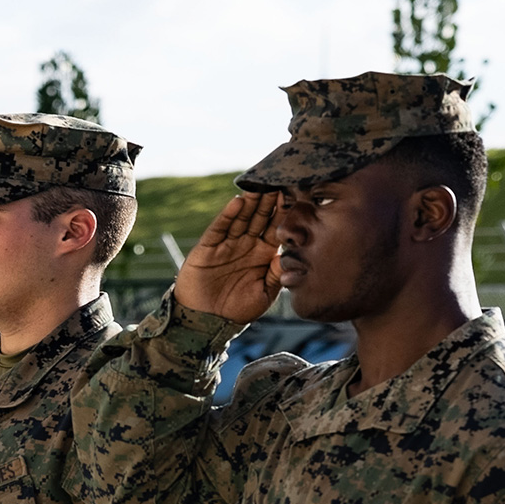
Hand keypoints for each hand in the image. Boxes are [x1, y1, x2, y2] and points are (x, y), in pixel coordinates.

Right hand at [173, 193, 281, 322]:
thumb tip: (290, 255)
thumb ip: (277, 274)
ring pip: (241, 218)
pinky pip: (219, 228)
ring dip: (251, 202)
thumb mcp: (265, 294)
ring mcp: (227, 245)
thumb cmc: (238, 310)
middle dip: (269, 201)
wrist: (206, 322)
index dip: (285, 213)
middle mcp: (246, 245)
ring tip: (260, 185)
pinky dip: (228, 215)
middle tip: (280, 181)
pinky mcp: (208, 247)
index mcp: (263, 255)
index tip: (297, 195)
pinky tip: (238, 202)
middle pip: (260, 218)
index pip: (277, 228)